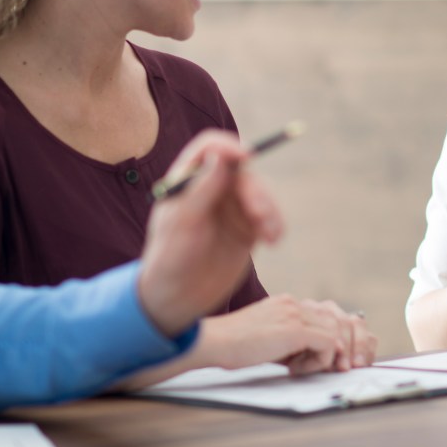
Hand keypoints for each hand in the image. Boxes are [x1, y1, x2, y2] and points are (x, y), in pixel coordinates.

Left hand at [136, 131, 283, 337]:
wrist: (178, 299)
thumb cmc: (170, 258)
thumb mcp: (182, 224)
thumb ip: (202, 189)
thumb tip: (221, 157)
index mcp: (188, 180)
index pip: (211, 148)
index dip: (229, 147)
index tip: (246, 157)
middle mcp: (212, 188)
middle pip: (242, 172)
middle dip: (255, 190)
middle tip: (259, 214)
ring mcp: (231, 208)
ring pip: (259, 194)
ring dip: (269, 209)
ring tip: (269, 235)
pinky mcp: (247, 229)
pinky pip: (268, 217)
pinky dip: (276, 224)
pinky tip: (273, 240)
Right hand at [198, 296, 375, 373]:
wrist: (214, 342)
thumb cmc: (231, 345)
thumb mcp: (266, 338)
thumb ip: (288, 341)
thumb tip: (308, 356)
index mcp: (286, 303)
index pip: (323, 317)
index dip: (325, 340)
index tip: (315, 361)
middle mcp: (294, 303)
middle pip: (335, 321)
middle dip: (334, 348)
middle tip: (322, 368)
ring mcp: (296, 314)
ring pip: (334, 333)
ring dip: (326, 356)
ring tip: (302, 369)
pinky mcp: (296, 330)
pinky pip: (327, 345)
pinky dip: (318, 362)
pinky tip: (295, 370)